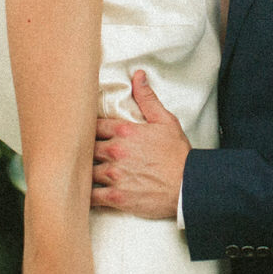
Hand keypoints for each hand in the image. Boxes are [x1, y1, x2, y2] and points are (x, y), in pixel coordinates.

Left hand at [91, 70, 188, 219]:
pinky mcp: (116, 197)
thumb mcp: (165, 121)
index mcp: (124, 132)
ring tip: (82, 173)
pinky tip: (86, 194)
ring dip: (85, 172)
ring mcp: (114, 175)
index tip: (88, 134)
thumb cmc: (178, 155)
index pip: (93, 126)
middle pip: (86, 148)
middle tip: (83, 153)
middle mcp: (116, 151)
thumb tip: (138, 76)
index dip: (89, 130)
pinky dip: (87, 196)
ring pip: (86, 171)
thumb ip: (147, 99)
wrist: (189, 185)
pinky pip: (92, 197)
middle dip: (86, 151)